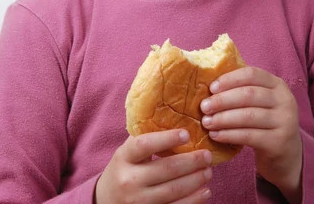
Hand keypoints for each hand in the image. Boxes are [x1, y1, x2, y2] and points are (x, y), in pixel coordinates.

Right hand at [95, 129, 212, 203]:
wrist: (106, 201)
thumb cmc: (123, 170)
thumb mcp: (127, 152)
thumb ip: (144, 138)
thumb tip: (175, 117)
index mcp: (124, 157)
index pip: (145, 145)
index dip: (167, 139)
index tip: (187, 134)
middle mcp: (129, 180)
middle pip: (165, 169)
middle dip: (191, 161)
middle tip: (207, 155)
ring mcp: (138, 201)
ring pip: (173, 191)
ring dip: (195, 180)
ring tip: (208, 171)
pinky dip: (193, 200)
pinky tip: (205, 191)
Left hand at [200, 67, 302, 200]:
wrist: (287, 154)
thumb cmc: (265, 122)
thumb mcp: (261, 102)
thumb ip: (243, 90)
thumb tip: (208, 85)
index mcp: (277, 84)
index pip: (252, 74)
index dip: (230, 79)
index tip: (211, 88)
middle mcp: (285, 100)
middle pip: (249, 95)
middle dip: (223, 100)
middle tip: (204, 107)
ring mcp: (285, 122)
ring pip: (248, 116)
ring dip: (223, 119)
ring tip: (207, 122)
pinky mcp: (279, 142)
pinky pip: (249, 136)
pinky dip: (229, 135)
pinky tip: (216, 135)